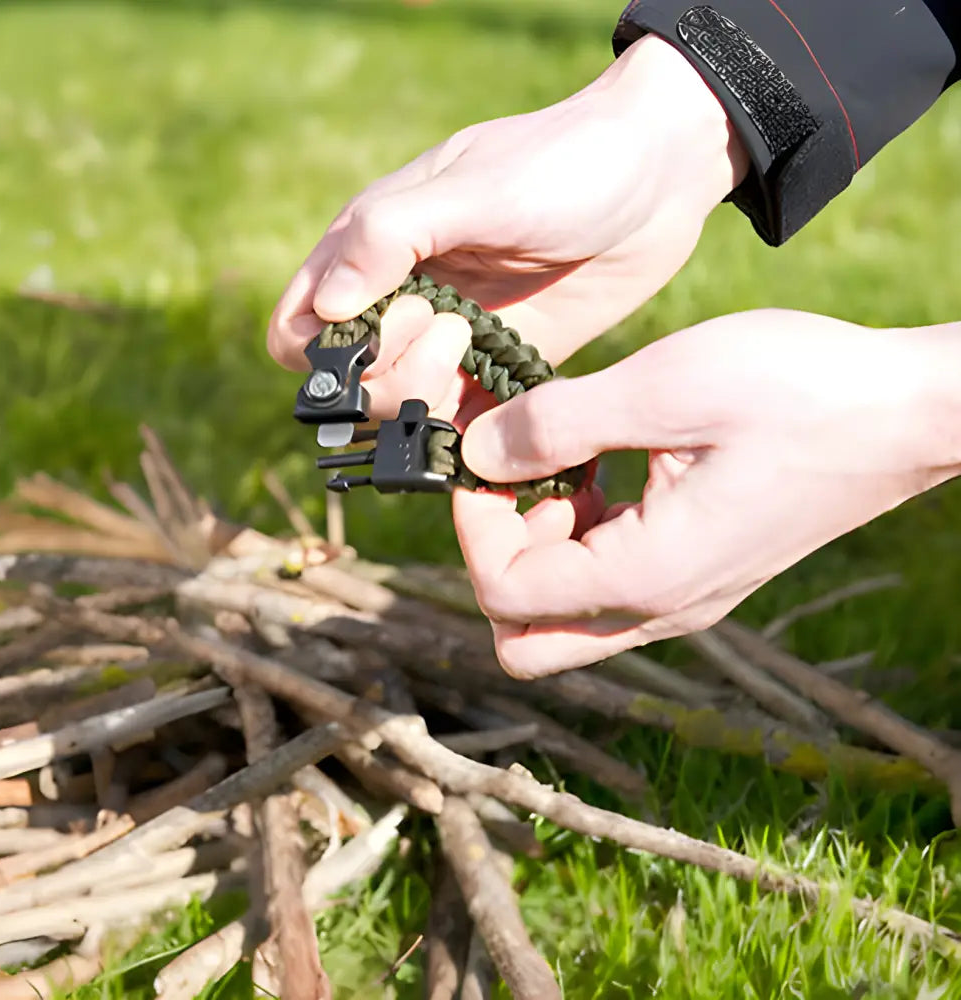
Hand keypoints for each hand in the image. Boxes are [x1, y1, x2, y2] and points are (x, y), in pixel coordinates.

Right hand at [267, 34, 748, 421]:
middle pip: (352, 384)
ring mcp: (454, 339)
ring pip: (404, 411)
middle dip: (392, 373)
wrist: (659, 179)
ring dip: (430, 402)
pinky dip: (474, 434)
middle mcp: (405, 300)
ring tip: (481, 344)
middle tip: (455, 327)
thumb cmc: (564, 163)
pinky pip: (466, 423)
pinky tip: (504, 404)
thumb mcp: (477, 186)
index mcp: (374, 249)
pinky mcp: (502, 366)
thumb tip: (325, 305)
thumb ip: (392, 236)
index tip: (389, 325)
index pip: (299, 328)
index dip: (325, 350)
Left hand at [452, 309, 960, 676]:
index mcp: (648, 577)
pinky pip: (609, 583)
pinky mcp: (699, 573)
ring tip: (569, 459)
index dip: (474, 526)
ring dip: (541, 543)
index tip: (485, 457)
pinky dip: (582, 535)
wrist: (908, 412)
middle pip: (525, 635)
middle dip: (499, 554)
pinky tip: (605, 466)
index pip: (504, 595)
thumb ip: (557, 425)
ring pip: (564, 614)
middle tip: (523, 476)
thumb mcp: (665, 389)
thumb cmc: (802, 392)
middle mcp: (662, 609)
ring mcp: (683, 598)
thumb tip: (477, 452)